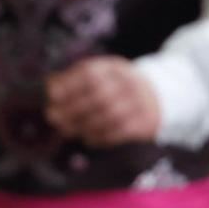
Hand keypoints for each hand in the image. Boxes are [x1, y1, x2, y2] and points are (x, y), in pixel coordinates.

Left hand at [45, 56, 161, 146]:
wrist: (159, 96)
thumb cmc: (115, 86)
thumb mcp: (99, 75)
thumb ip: (74, 79)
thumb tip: (49, 87)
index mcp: (114, 68)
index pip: (90, 73)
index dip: (69, 84)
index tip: (51, 94)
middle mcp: (130, 83)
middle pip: (99, 96)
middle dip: (72, 108)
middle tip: (53, 117)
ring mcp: (141, 103)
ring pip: (110, 116)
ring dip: (84, 125)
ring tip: (67, 130)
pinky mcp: (146, 122)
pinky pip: (122, 132)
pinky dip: (101, 137)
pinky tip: (87, 139)